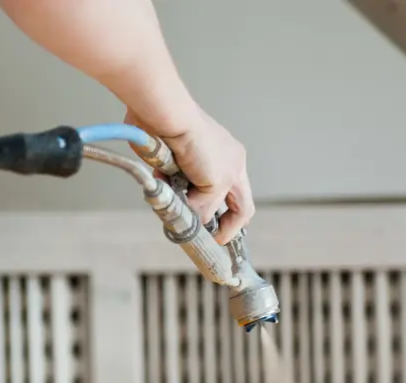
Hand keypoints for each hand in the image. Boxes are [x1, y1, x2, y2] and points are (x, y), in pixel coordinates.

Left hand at [125, 107, 253, 244]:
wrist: (168, 119)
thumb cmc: (198, 142)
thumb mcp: (215, 183)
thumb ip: (208, 207)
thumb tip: (195, 220)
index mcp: (236, 168)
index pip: (243, 207)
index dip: (233, 228)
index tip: (217, 240)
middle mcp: (218, 166)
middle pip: (215, 204)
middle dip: (204, 218)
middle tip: (193, 231)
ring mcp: (193, 163)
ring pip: (189, 198)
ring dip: (183, 204)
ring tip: (175, 203)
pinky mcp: (170, 161)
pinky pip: (169, 185)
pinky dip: (166, 191)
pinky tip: (162, 186)